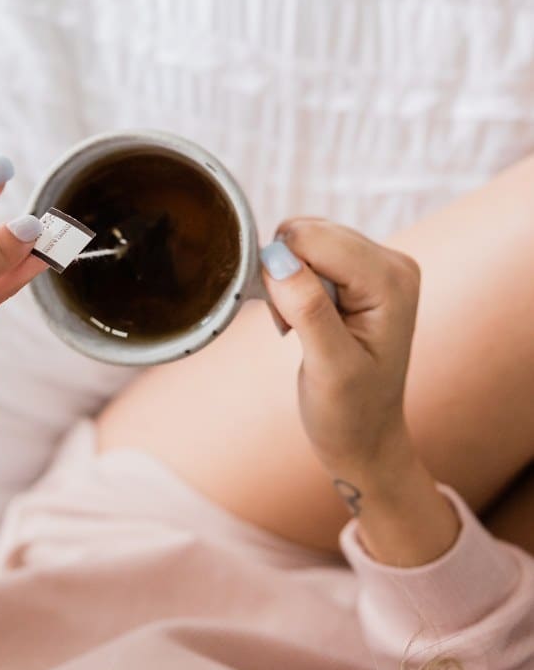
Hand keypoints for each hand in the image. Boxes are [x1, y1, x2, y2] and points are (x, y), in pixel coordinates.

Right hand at [258, 218, 421, 485]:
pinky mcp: (360, 269)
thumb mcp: (329, 368)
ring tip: (300, 325)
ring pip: (304, 238)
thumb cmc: (351, 411)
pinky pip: (308, 249)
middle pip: (308, 233)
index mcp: (391, 280)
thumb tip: (278, 259)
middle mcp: (392, 262)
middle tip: (294, 326)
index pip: (314, 239)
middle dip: (285, 274)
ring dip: (286, 279)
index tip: (287, 322)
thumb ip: (308, 310)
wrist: (366, 436)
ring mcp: (378, 264)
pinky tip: (304, 316)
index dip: (283, 273)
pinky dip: (292, 279)